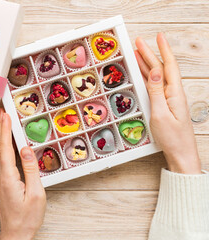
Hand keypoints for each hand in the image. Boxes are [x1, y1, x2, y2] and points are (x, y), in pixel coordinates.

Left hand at [0, 109, 45, 239]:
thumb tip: (25, 149)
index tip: (5, 116)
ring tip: (3, 122)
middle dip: (0, 128)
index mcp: (8, 178)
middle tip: (2, 113)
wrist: (16, 234)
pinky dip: (3, 147)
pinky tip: (7, 143)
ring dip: (1, 136)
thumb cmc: (27, 217)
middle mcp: (0, 177)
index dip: (5, 130)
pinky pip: (1, 160)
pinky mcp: (2, 182)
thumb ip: (30, 170)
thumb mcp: (36, 194)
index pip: (5, 148)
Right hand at [135, 33, 201, 173]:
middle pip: (161, 69)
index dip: (163, 50)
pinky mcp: (165, 106)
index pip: (168, 66)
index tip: (158, 36)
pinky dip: (146, 78)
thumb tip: (154, 71)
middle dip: (150, 54)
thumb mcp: (161, 114)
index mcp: (174, 93)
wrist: (181, 154)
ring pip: (156, 77)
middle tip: (139, 42)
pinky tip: (142, 74)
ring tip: (137, 54)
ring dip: (147, 64)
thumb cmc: (172, 138)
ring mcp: (169, 100)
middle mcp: (173, 94)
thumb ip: (156, 91)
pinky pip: (154, 87)